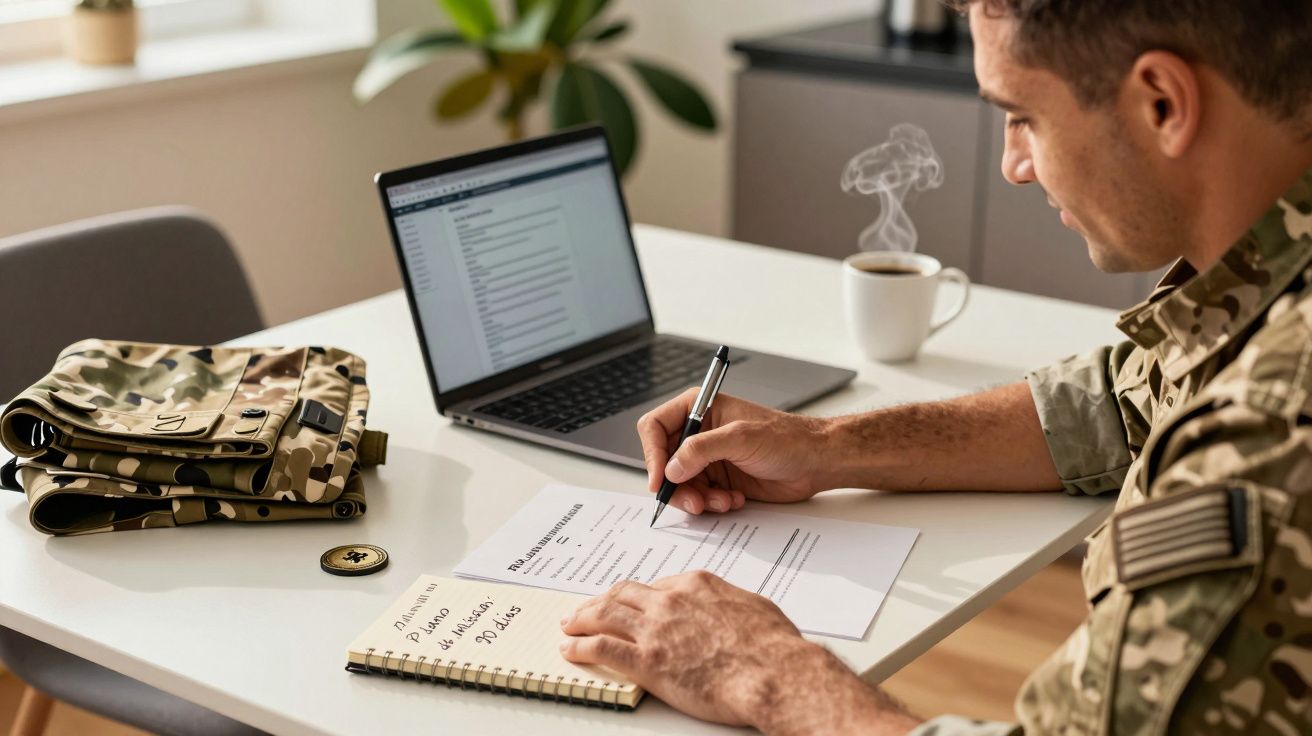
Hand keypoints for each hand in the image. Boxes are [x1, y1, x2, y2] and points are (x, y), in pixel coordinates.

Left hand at [559, 571, 917, 733]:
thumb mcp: (753, 608)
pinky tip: (571, 650)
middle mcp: (670, 600)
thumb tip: (729, 610)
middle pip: (622, 594)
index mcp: (696, 585)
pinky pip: (602, 648)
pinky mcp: (647, 660)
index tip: (628, 603)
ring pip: (604, 615)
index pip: (655, 585)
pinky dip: (581, 647)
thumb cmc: (773, 646)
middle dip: (600, 600)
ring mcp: (656, 629)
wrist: (774, 672)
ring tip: (569, 625)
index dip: (636, 597)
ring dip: (581, 619)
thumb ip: (730, 604)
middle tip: (586, 608)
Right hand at [637, 390, 832, 513]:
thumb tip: (671, 467)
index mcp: (700, 409)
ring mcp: (709, 458)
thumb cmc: (787, 439)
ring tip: (720, 501)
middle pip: (664, 462)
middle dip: (676, 485)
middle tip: (693, 501)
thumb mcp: (740, 438)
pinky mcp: (720, 479)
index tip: (660, 480)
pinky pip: (700, 497)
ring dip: (697, 498)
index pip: (655, 427)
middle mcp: (700, 433)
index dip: (652, 454)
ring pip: (681, 484)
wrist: (816, 462)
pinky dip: (712, 504)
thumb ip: (701, 449)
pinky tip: (733, 500)